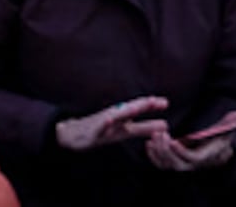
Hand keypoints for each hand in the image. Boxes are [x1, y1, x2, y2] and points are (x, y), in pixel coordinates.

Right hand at [55, 96, 169, 150]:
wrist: (71, 135)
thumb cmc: (99, 131)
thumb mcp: (123, 131)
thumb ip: (142, 127)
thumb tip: (164, 125)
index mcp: (123, 120)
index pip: (138, 111)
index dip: (150, 107)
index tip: (164, 102)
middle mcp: (114, 118)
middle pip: (129, 110)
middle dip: (142, 105)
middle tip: (155, 101)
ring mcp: (103, 124)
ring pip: (115, 116)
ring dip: (125, 111)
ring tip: (136, 108)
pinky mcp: (92, 131)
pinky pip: (99, 127)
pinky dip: (104, 123)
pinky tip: (109, 120)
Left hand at [146, 129, 235, 172]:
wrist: (217, 148)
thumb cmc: (221, 135)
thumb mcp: (228, 128)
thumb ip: (232, 122)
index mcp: (206, 155)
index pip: (193, 158)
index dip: (182, 151)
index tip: (173, 141)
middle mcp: (194, 163)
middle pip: (178, 164)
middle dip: (166, 151)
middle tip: (158, 135)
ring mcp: (185, 164)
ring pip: (169, 165)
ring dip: (159, 153)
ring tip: (152, 138)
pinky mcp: (176, 161)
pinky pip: (164, 164)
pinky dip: (155, 157)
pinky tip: (148, 145)